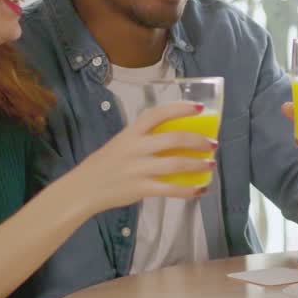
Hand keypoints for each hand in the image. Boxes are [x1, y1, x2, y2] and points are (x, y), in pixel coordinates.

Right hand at [67, 101, 216, 212]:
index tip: (200, 108)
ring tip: (210, 165)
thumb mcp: (120, 144)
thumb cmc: (105, 164)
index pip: (157, 114)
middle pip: (173, 139)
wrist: (83, 188)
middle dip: (197, 141)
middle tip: (213, 144)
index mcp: (130, 133)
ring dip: (197, 164)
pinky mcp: (140, 188)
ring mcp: (138, 169)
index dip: (180, 109)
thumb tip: (175, 139)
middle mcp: (135, 148)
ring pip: (176, 164)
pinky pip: (170, 189)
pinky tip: (200, 189)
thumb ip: (143, 140)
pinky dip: (188, 189)